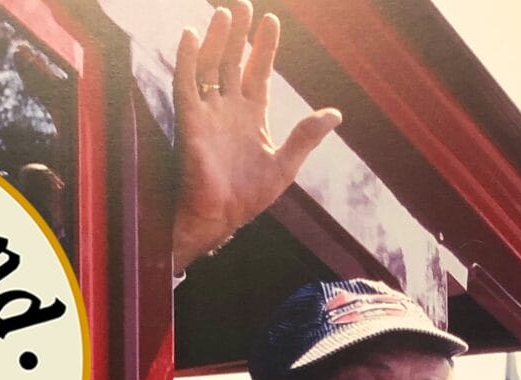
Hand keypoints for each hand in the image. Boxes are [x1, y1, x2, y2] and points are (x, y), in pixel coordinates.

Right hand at [172, 1, 341, 274]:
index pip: (258, 72)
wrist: (220, 218)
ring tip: (224, 13)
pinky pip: (186, 84)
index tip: (271, 21)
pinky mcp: (189, 121)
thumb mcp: (285, 164)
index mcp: (252, 116)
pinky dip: (187, 59)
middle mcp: (228, 109)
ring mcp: (208, 113)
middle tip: (243, 4)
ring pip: (210, 66)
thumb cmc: (249, 198)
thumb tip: (335, 113)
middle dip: (238, 34)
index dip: (264, 47)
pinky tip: (191, 35)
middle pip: (232, 62)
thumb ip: (306, 136)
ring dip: (216, 39)